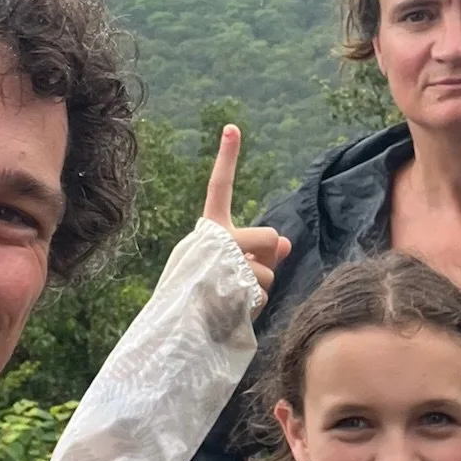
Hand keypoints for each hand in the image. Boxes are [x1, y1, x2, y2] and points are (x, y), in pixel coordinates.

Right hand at [202, 125, 290, 314]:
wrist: (174, 333)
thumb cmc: (202, 302)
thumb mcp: (228, 271)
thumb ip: (257, 254)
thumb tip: (287, 242)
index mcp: (208, 231)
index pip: (219, 188)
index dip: (227, 158)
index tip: (233, 127)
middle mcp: (212, 238)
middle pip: (269, 236)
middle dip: (267, 260)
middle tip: (242, 280)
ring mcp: (220, 259)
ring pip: (270, 270)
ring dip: (260, 289)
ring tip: (230, 300)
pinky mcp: (229, 283)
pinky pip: (263, 293)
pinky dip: (255, 306)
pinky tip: (231, 312)